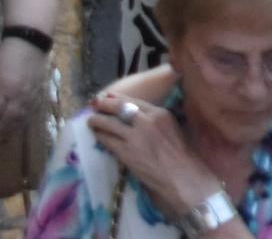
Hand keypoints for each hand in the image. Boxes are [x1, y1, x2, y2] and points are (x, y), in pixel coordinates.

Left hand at [0, 34, 54, 149]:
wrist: (31, 41)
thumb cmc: (7, 53)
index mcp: (4, 87)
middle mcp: (18, 94)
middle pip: (8, 118)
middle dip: (0, 130)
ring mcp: (30, 94)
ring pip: (22, 117)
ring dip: (12, 129)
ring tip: (5, 137)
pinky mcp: (39, 91)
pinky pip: (31, 110)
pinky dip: (24, 120)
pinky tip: (19, 125)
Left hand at [85, 91, 219, 209]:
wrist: (179, 175)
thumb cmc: (180, 154)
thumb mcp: (173, 127)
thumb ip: (158, 119)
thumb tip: (141, 116)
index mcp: (160, 113)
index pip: (134, 102)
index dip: (118, 98)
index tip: (108, 96)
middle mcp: (147, 121)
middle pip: (120, 108)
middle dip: (104, 104)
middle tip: (95, 103)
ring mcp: (135, 137)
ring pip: (110, 124)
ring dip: (97, 120)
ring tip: (91, 120)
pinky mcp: (126, 152)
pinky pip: (108, 140)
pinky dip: (100, 136)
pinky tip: (96, 135)